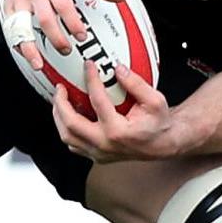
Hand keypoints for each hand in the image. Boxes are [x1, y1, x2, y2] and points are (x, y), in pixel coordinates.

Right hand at [0, 0, 120, 71]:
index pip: (63, 5)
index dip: (73, 23)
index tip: (82, 35)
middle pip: (44, 18)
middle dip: (56, 38)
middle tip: (66, 50)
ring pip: (22, 26)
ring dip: (29, 48)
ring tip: (38, 63)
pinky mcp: (9, 4)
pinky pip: (11, 28)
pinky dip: (17, 43)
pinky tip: (26, 55)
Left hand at [48, 61, 175, 162]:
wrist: (162, 144)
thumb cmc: (159, 124)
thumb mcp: (155, 100)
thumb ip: (136, 84)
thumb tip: (118, 69)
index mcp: (118, 131)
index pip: (98, 100)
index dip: (91, 80)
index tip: (88, 66)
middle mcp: (105, 144)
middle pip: (71, 124)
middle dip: (61, 104)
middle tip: (59, 88)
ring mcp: (99, 153)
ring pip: (68, 137)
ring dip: (59, 118)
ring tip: (59, 102)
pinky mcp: (97, 156)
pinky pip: (74, 144)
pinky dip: (67, 129)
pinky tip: (68, 116)